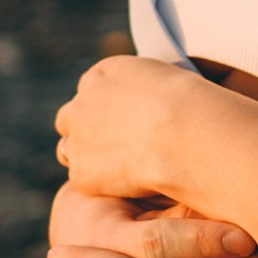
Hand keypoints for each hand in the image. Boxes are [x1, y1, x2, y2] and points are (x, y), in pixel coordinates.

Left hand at [53, 54, 206, 202]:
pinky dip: (101, 183)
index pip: (90, 90)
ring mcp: (77, 139)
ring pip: (69, 150)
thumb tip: (147, 100)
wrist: (184, 133)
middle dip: (87, 130)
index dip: (106, 108)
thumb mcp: (163, 78)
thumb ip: (141, 88)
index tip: (121, 120)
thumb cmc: (188, 104)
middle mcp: (81, 104)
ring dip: (88, 157)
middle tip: (114, 145)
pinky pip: (83, 179)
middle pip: (71, 118)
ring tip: (119, 167)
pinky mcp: (81, 173)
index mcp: (101, 75)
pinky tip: (127, 182)